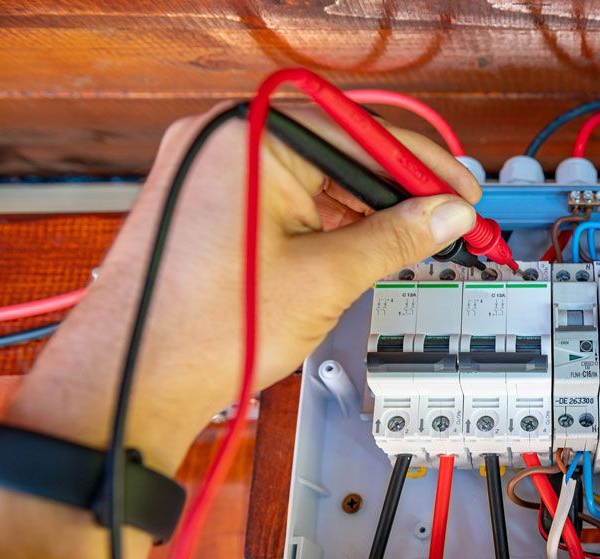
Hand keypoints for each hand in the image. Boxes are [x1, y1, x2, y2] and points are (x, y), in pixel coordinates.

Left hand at [0, 104, 480, 558]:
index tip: (463, 192)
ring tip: (406, 244)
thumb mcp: (326, 278)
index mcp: (249, 139)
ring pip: (311, 177)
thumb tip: (446, 215)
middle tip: (446, 221)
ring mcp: (208, 169)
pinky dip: (323, 221)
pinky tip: (359, 248)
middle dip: (395, 191)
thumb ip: (396, 238)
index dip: (424, 168)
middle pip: (337, 151)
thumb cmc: (204, 331)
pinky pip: (281, 195)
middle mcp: (221, 140)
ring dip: (361, 210)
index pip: (362, 135)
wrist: (135, 382)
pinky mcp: (206, 201)